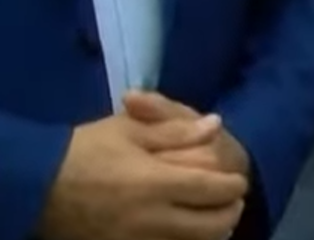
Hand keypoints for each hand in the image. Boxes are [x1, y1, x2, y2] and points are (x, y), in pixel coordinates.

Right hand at [35, 107, 248, 239]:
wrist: (35, 185)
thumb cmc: (83, 151)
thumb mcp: (127, 130)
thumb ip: (175, 129)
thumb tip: (216, 125)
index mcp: (156, 183)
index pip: (214, 190)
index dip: (233, 186)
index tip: (237, 180)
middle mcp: (152, 218)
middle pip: (212, 226)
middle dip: (229, 212)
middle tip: (232, 202)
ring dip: (210, 232)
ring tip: (213, 218)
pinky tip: (183, 230)